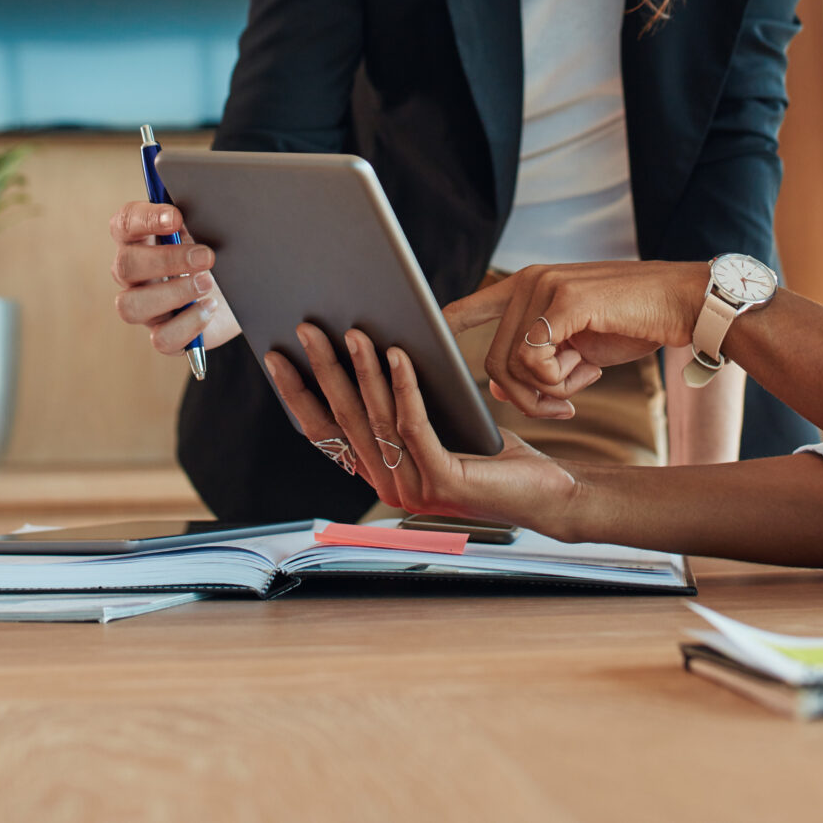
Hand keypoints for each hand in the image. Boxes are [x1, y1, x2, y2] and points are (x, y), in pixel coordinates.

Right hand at [107, 201, 240, 354]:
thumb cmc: (222, 251)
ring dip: (173, 293)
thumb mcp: (211, 227)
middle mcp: (135, 276)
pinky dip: (187, 324)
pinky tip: (209, 308)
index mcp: (141, 240)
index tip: (176, 217)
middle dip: (167, 260)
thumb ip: (199, 211)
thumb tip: (204, 195)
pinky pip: (161, 339)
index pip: (124, 223)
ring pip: (130, 307)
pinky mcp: (165, 336)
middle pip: (125, 266)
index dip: (145, 219)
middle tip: (206, 256)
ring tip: (208, 283)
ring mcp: (146, 308)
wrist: (247, 290)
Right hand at [263, 325, 580, 532]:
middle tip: (306, 329)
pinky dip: (404, 385)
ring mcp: (413, 487)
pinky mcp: (443, 481)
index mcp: (380, 471)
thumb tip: (373, 346)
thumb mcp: (438, 423)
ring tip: (353, 331)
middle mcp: (388, 483)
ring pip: (377, 417)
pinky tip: (399, 353)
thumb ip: (402, 405)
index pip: (325, 432)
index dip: (298, 394)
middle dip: (322, 369)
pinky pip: (415, 424)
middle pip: (345, 419)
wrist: (546, 493)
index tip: (277, 357)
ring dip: (361, 369)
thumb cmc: (491, 453)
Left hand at [443, 261, 707, 419]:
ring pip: (511, 364)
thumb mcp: (578, 347)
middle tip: (558, 407)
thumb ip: (538, 360)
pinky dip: (556, 382)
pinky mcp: (564, 300)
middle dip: (520, 396)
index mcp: (529, 286)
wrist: (682, 303)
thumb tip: (493, 385)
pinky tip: (586, 379)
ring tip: (575, 392)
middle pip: (492, 358)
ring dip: (542, 393)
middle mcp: (529, 280)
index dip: (442, 328)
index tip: (415, 345)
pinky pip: (536, 359)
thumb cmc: (633, 323)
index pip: (468, 306)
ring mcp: (545, 286)